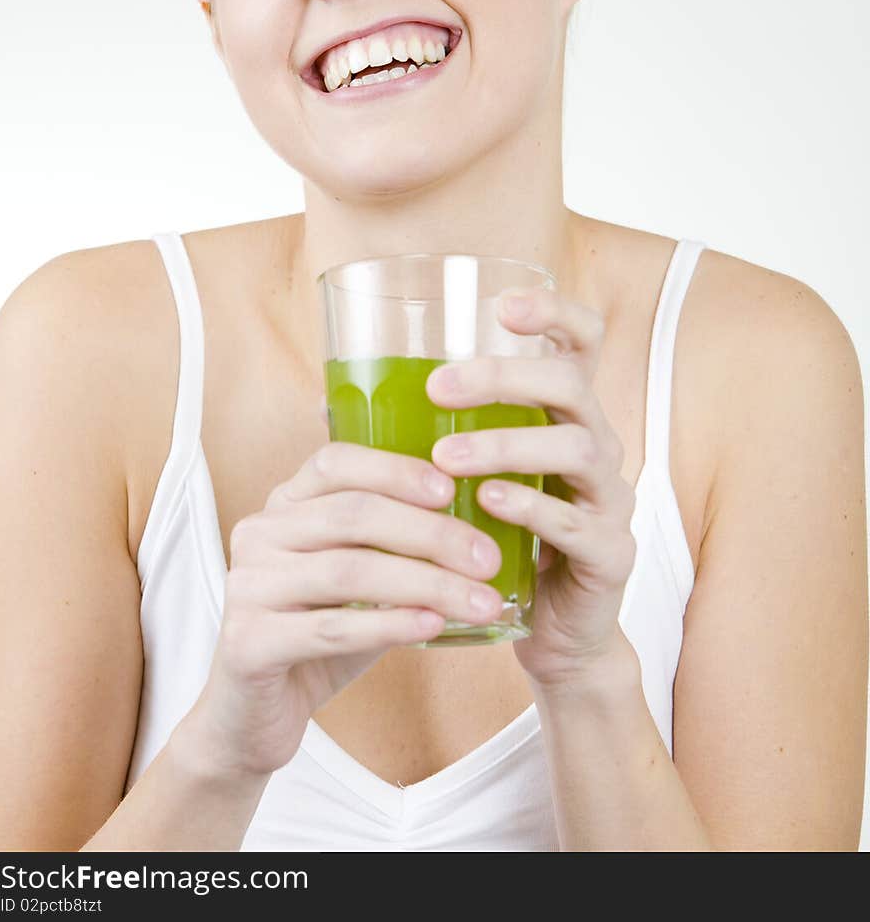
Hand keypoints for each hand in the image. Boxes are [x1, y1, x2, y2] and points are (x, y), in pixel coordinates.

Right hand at [184, 441, 505, 780]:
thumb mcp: (358, 578)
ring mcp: (247, 587)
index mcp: (283, 505)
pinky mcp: (247, 643)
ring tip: (481, 601)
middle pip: (352, 516)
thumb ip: (395, 546)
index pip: (335, 463)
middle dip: (430, 534)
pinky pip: (331, 627)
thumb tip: (478, 529)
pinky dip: (389, 625)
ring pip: (348, 571)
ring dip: (426, 584)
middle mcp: (258, 534)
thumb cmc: (319, 635)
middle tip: (488, 558)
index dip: (395, 470)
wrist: (254, 717)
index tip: (451, 489)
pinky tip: (434, 626)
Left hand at [426, 287, 635, 693]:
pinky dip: (531, 507)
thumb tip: (329, 402)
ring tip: (447, 457)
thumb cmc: (502, 541)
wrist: (555, 634)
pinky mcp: (610, 554)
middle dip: (505, 377)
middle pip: (572, 383)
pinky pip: (578, 522)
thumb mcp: (470, 480)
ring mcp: (610, 498)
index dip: (555, 312)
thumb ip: (420, 437)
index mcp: (566, 416)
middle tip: (439, 386)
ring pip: (577, 447)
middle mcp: (598, 444)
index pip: (582, 342)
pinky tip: (488, 504)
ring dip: (507, 444)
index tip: (503, 306)